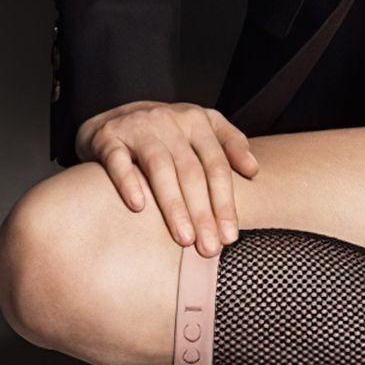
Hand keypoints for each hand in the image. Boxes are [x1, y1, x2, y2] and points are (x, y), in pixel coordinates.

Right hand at [75, 100, 260, 256]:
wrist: (113, 117)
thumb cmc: (166, 132)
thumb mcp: (201, 128)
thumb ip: (230, 145)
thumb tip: (254, 170)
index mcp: (198, 121)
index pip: (217, 165)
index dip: (225, 201)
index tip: (230, 235)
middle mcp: (171, 122)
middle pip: (192, 171)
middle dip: (203, 212)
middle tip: (209, 248)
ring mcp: (139, 128)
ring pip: (160, 168)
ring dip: (174, 206)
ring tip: (184, 239)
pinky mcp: (109, 138)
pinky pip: (118, 161)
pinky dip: (129, 183)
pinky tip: (138, 207)